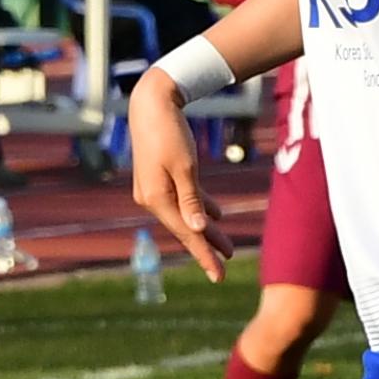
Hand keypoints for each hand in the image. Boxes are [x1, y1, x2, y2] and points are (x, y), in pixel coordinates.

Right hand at [126, 74, 225, 280]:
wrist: (152, 102)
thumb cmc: (170, 132)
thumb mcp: (185, 167)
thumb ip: (191, 200)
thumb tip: (196, 231)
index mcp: (156, 199)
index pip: (186, 234)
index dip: (204, 255)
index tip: (219, 276)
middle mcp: (151, 198)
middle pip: (185, 228)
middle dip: (207, 246)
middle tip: (226, 267)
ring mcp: (153, 189)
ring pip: (185, 214)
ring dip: (206, 229)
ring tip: (226, 246)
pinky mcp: (158, 178)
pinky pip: (182, 199)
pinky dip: (199, 208)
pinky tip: (217, 216)